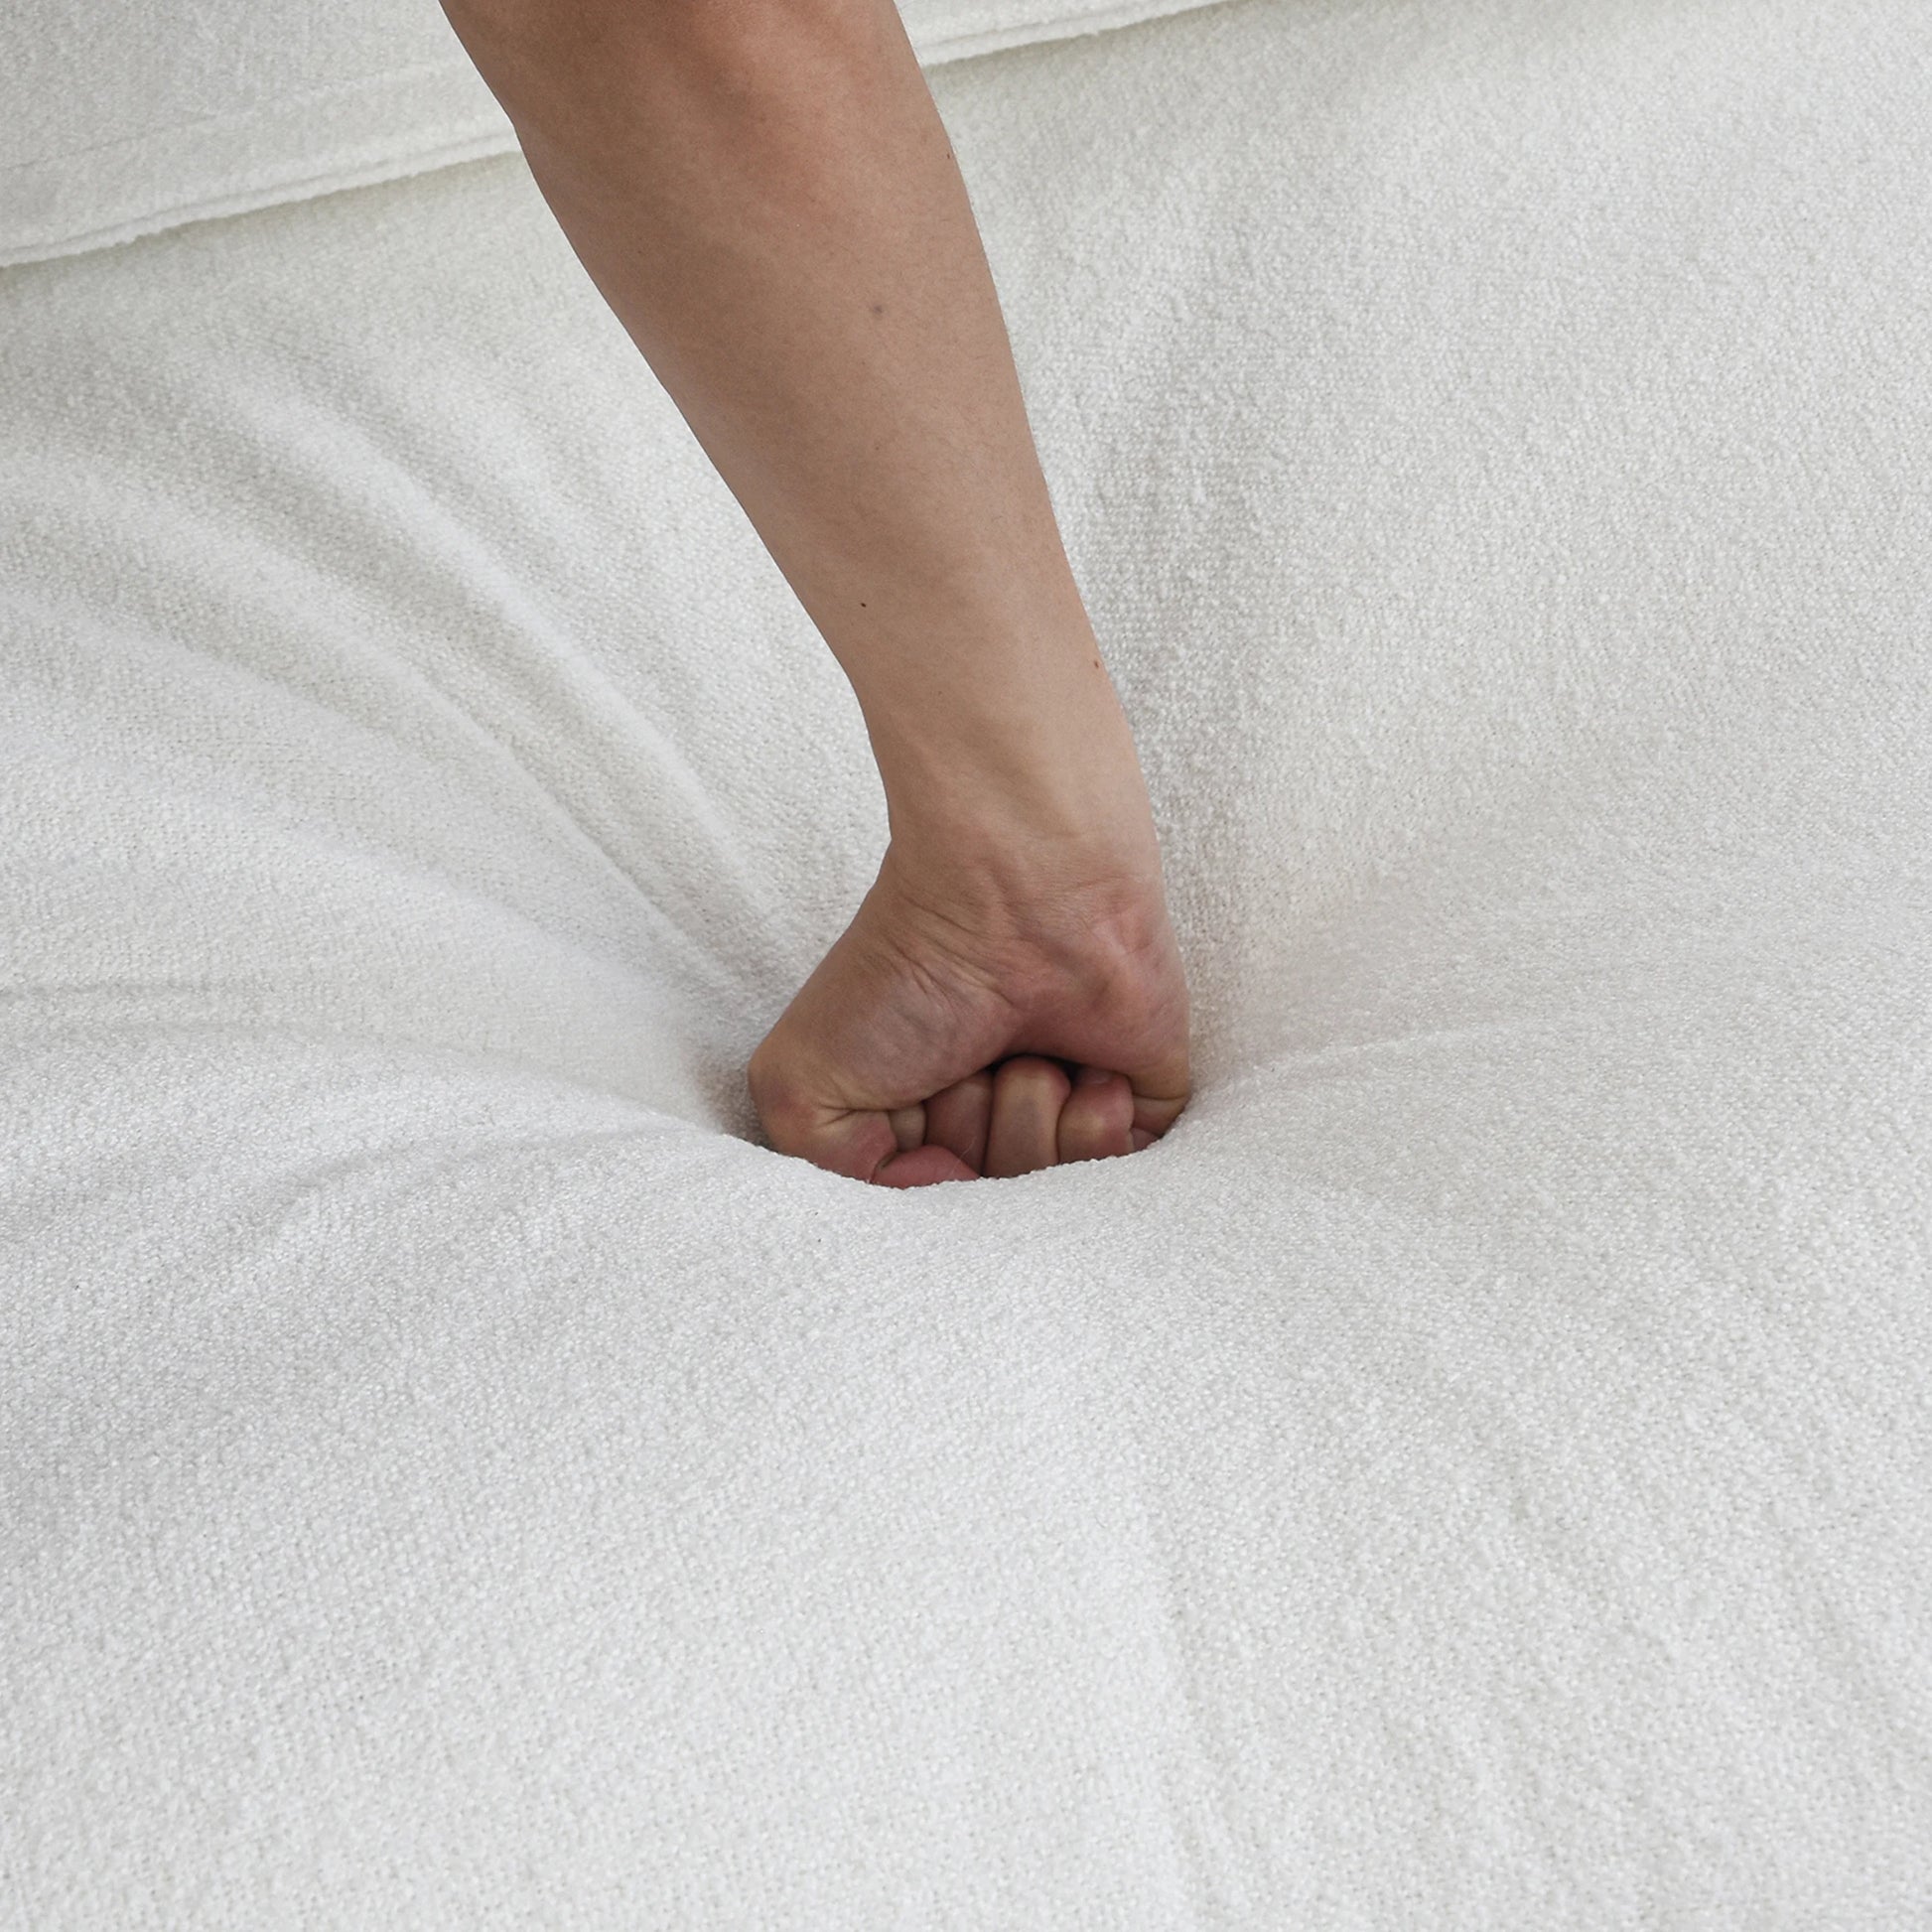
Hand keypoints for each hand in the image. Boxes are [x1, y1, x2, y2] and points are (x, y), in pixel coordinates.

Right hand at [746, 828, 1190, 1185]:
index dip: (912, 1172)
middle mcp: (992, 1119)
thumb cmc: (907, 971)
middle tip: (961, 1059)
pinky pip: (1127, 1176)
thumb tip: (944, 1192)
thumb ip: (829, 1174)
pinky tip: (1083, 1065)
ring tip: (1018, 1047)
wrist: (1013, 900)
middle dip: (968, 1140)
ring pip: (1056, 1198)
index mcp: (917, 1116)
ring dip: (1026, 1118)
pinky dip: (1096, 1126)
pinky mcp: (1139, 1104)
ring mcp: (1066, 1113)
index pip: (922, 1213)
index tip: (909, 1101)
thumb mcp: (799, 1087)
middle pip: (988, 1214)